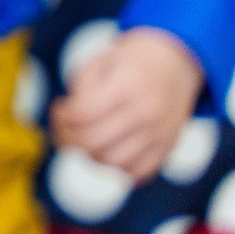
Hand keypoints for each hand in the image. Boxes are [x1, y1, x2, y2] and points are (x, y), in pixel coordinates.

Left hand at [52, 28, 203, 179]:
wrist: (175, 63)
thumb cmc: (129, 62)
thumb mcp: (101, 61)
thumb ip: (81, 89)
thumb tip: (68, 123)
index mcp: (127, 84)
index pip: (84, 113)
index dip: (61, 116)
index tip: (59, 107)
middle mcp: (147, 111)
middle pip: (94, 142)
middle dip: (68, 139)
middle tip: (63, 128)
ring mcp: (161, 132)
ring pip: (114, 162)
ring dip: (89, 156)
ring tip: (84, 139)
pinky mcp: (169, 147)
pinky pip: (138, 172)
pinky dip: (117, 168)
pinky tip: (107, 151)